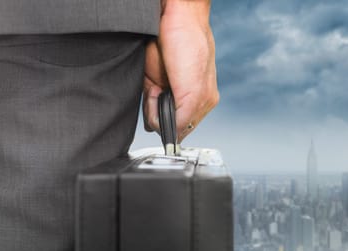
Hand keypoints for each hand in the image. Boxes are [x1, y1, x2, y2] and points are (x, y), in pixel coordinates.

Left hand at [142, 0, 218, 142]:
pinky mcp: (152, 82)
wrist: (173, 16)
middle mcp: (186, 98)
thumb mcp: (195, 88)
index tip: (171, 118)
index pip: (185, 130)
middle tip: (165, 97)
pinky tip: (151, 89)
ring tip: (158, 89)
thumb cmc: (191, 44)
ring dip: (152, 108)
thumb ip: (186, 116)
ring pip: (154, 116)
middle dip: (163, 117)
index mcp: (203, 100)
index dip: (175, 129)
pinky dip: (145, 102)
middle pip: (168, 124)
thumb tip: (174, 137)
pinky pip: (145, 104)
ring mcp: (168, 90)